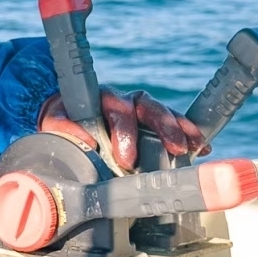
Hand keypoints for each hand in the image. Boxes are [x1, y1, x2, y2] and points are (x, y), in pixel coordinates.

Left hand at [38, 88, 206, 169]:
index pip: (117, 108)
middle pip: (148, 106)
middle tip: (171, 150)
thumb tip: (83, 141)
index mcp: (102, 98)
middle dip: (161, 128)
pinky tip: (201, 147)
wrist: (69, 117)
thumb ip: (63, 128)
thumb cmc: (65, 121)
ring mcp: (141, 110)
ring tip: (191, 146)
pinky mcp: (153, 123)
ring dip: (179, 129)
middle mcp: (125, 100)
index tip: (126, 158)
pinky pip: (175, 124)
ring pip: (164, 113)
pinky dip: (188, 134)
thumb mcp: (56, 121)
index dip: (125, 130)